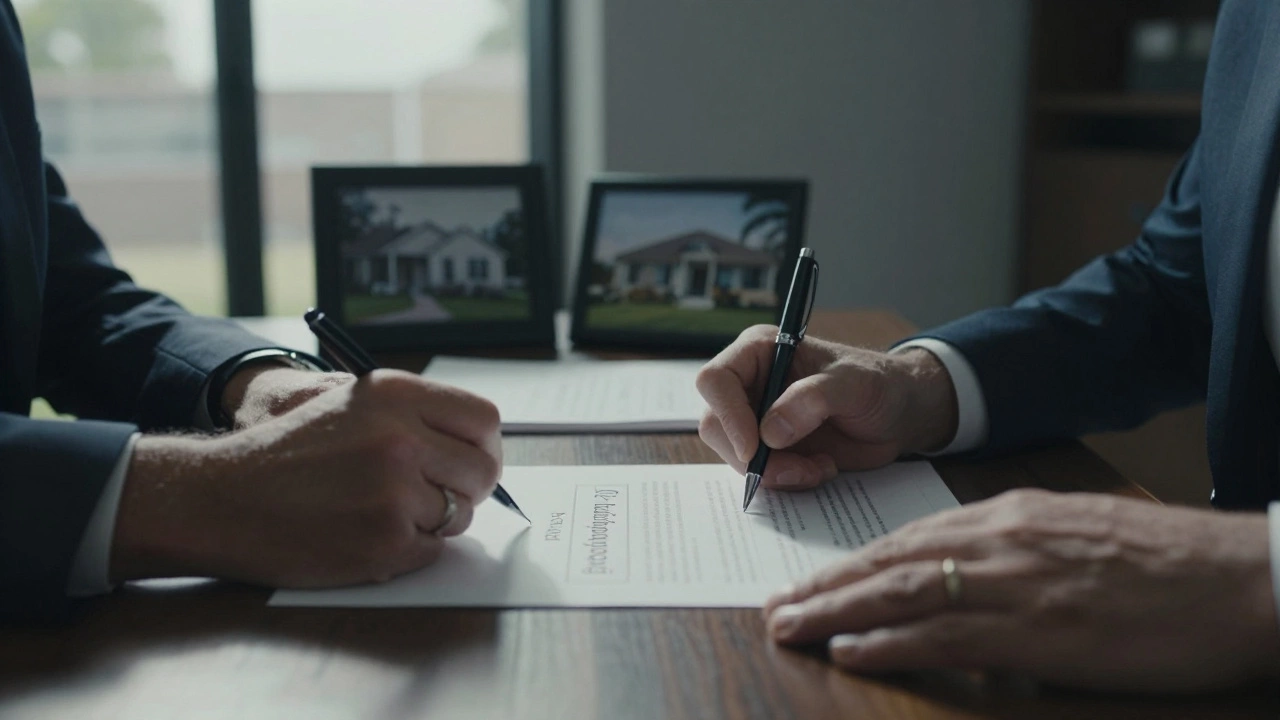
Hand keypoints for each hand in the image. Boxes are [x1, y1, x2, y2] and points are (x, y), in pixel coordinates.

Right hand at [113, 370, 502, 587]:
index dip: (483, 445)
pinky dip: (408, 550)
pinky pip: (432, 550)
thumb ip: (415, 416)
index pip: (483, 420)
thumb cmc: (288, 454)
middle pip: (482, 471)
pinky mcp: (385, 540)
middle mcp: (400, 437)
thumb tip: (479, 444)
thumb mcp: (351, 405)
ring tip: (381, 511)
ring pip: (458, 514)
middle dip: (468, 488)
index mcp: (395, 393)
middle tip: (439, 495)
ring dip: (432, 521)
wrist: (221, 498)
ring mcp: (394, 491)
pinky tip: (366, 534)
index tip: (472, 460)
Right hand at [695, 325, 957, 489]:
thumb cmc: (879, 384)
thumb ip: (813, 399)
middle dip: (751, 456)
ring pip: (734, 455)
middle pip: (715, 424)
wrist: (899, 414)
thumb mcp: (855, 383)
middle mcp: (749, 384)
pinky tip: (819, 468)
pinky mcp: (769, 449)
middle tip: (795, 469)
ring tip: (817, 467)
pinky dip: (786, 480)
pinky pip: (758, 473)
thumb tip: (770, 432)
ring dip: (773, 472)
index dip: (728, 415)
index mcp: (759, 352)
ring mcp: (756, 419)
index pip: (716, 380)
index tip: (756, 448)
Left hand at [762, 489, 1279, 691]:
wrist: (1239, 576)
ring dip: (834, 610)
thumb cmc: (1170, 565)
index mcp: (1010, 516)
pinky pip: (940, 634)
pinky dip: (886, 642)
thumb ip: (1021, 555)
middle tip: (775, 604)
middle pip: (889, 560)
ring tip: (787, 625)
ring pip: (899, 592)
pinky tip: (848, 649)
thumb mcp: (1080, 541)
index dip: (855, 561)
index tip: (815, 578)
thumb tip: (975, 588)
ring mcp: (1012, 582)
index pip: (910, 536)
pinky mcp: (1033, 630)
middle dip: (826, 584)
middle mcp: (998, 539)